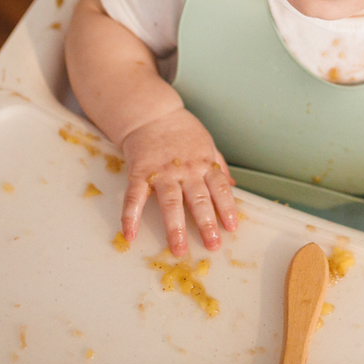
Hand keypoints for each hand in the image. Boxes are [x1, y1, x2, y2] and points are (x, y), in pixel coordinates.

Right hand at [119, 107, 236, 256]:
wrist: (152, 113)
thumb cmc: (183, 131)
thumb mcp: (207, 144)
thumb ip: (219, 166)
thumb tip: (233, 186)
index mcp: (204, 163)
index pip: (219, 188)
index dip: (227, 208)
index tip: (232, 227)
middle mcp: (186, 170)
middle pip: (198, 199)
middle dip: (206, 223)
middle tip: (212, 245)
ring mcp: (162, 172)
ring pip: (170, 202)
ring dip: (174, 227)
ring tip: (178, 249)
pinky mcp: (140, 173)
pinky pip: (134, 197)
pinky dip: (130, 216)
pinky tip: (130, 235)